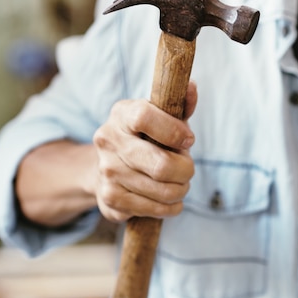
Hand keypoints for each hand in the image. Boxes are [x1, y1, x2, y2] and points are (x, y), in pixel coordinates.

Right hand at [92, 82, 196, 221]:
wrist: (108, 167)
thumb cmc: (147, 138)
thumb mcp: (163, 117)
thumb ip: (180, 104)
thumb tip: (191, 87)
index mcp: (122, 113)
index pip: (145, 117)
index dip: (174, 131)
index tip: (189, 140)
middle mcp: (108, 141)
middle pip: (161, 165)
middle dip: (186, 170)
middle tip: (188, 169)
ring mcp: (106, 172)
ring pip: (163, 191)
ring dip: (181, 190)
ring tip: (179, 184)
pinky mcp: (109, 199)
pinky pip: (153, 209)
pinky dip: (170, 208)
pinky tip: (169, 200)